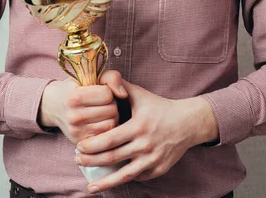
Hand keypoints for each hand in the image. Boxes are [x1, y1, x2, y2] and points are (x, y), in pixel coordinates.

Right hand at [38, 70, 127, 144]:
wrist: (53, 106)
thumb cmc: (75, 88)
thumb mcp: (89, 76)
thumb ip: (111, 77)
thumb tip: (124, 94)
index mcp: (74, 97)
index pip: (107, 94)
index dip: (108, 91)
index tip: (101, 90)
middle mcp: (74, 116)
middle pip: (112, 110)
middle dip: (111, 104)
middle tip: (102, 102)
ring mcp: (77, 132)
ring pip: (112, 124)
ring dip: (111, 116)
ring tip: (103, 111)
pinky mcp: (81, 143)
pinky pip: (106, 136)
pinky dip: (107, 128)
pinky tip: (100, 122)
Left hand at [75, 80, 218, 192]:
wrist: (188, 123)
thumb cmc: (159, 106)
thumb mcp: (140, 94)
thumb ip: (120, 86)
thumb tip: (100, 80)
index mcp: (139, 125)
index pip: (110, 139)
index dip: (92, 145)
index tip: (79, 146)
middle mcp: (146, 145)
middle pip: (113, 158)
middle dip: (92, 161)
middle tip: (77, 161)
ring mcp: (153, 159)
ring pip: (124, 175)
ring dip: (105, 182)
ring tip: (90, 187)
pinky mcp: (159, 170)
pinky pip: (137, 177)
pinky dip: (123, 178)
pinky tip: (111, 177)